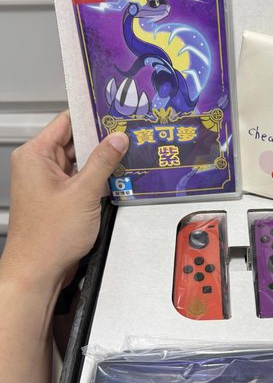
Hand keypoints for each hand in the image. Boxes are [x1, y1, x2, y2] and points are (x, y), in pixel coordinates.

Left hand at [0, 111, 128, 290]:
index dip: (91, 116)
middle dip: (100, 140)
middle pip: (73, 141)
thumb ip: (103, 162)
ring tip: (125, 156)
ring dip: (99, 161)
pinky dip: (94, 178)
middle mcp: (37, 165)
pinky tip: (113, 178)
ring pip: (78, 161)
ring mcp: (46, 182)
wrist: (38, 270)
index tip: (114, 112)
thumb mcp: (84, 193)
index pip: (66, 122)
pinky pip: (78, 179)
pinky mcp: (56, 197)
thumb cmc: (49, 237)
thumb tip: (117, 139)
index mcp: (35, 155)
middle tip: (127, 135)